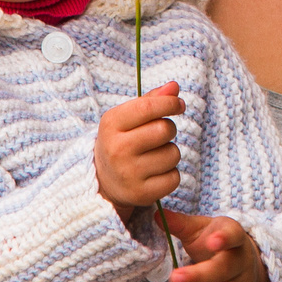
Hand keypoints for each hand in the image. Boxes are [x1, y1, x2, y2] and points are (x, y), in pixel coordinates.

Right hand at [95, 82, 184, 206]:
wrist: (103, 181)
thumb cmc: (121, 141)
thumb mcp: (127, 118)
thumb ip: (151, 100)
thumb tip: (174, 86)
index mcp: (111, 124)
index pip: (148, 107)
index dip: (170, 103)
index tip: (178, 105)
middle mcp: (118, 149)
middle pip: (164, 130)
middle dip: (169, 129)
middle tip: (160, 134)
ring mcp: (129, 174)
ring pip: (173, 154)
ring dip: (170, 152)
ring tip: (154, 155)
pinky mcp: (142, 194)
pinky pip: (174, 178)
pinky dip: (171, 174)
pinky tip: (156, 173)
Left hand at [159, 208, 271, 281]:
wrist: (239, 258)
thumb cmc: (212, 239)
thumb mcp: (198, 229)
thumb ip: (180, 224)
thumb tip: (156, 215)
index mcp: (234, 235)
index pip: (234, 235)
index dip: (224, 239)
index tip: (211, 241)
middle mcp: (243, 260)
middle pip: (225, 269)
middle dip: (199, 275)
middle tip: (173, 277)